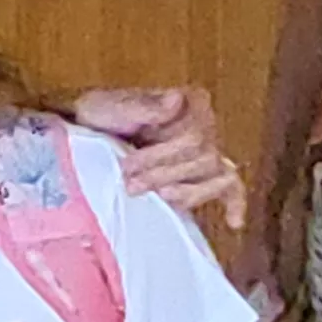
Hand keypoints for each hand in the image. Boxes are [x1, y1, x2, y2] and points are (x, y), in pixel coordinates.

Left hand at [77, 86, 244, 234]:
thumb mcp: (115, 106)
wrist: (87, 130)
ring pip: (214, 176)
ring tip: (159, 197)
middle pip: (203, 160)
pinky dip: (234, 203)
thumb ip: (146, 107)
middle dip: (165, 175)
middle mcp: (205, 124)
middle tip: (130, 183)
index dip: (164, 156)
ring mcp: (206, 150)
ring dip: (185, 191)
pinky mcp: (200, 173)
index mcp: (191, 102)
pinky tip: (233, 222)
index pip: (195, 138)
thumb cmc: (102, 114)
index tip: (128, 164)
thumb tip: (176, 99)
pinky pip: (229, 186)